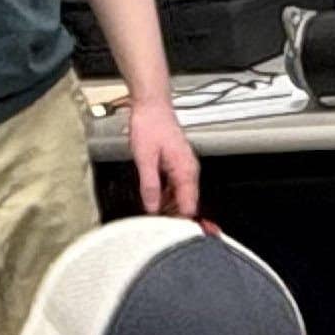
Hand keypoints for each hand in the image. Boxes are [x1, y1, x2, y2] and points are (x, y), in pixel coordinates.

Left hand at [130, 96, 201, 218]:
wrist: (151, 104)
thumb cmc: (151, 124)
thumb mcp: (145, 158)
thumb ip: (150, 185)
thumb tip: (152, 207)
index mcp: (186, 171)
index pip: (189, 206)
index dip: (179, 221)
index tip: (166, 230)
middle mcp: (189, 171)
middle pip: (187, 204)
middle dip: (173, 216)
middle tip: (156, 227)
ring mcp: (183, 168)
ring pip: (180, 197)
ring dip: (168, 207)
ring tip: (152, 215)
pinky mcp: (176, 165)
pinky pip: (174, 187)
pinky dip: (165, 196)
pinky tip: (152, 200)